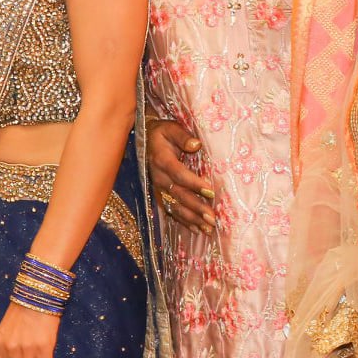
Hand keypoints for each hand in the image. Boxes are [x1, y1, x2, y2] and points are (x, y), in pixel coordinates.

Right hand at [147, 118, 214, 233]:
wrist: (145, 140)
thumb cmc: (163, 133)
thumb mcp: (171, 128)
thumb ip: (182, 136)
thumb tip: (196, 144)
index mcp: (162, 160)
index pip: (179, 174)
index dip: (194, 183)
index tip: (211, 191)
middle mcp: (158, 177)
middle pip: (178, 195)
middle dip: (196, 208)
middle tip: (212, 218)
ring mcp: (158, 188)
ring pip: (175, 206)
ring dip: (192, 218)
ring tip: (208, 228)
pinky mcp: (160, 194)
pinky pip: (171, 210)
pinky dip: (184, 221)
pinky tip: (196, 230)